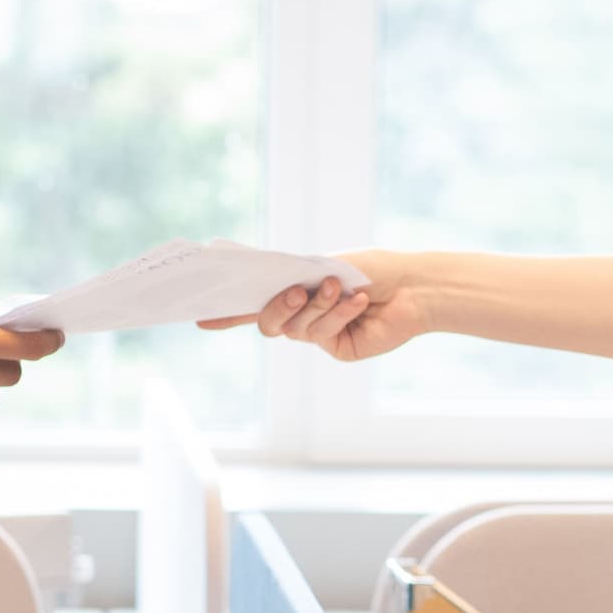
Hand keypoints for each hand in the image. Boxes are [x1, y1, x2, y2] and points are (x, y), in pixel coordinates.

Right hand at [212, 255, 420, 360]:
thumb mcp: (325, 264)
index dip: (226, 312)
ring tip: (340, 288)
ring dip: (317, 305)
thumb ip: (293, 276)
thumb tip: (264, 285)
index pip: (254, 302)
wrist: (413, 287)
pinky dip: (338, 315)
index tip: (199, 317)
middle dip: (277, 306)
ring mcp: (318, 334)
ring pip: (295, 327)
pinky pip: (322, 334)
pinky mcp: (338, 348)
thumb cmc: (372, 267)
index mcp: (295, 288)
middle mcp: (302, 313)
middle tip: (295, 291)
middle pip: (267, 322)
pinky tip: (359, 302)